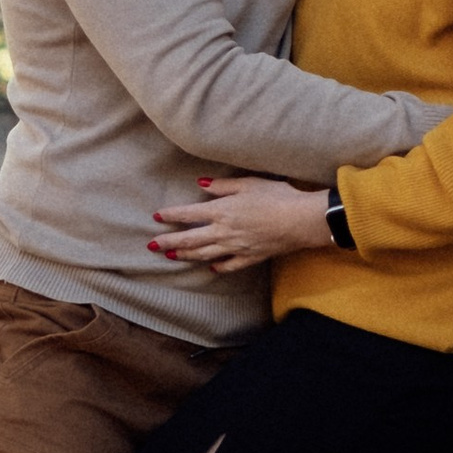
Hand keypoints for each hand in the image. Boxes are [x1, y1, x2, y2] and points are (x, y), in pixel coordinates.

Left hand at [150, 176, 332, 270]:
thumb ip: (222, 186)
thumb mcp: (248, 184)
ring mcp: (236, 247)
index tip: (157, 216)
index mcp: (221, 210)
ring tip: (172, 256)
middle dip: (169, 242)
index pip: (188, 214)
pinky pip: (229, 265)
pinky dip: (218, 267)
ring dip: (186, 255)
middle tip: (152, 246)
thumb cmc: (276, 197)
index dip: (171, 215)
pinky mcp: (251, 257)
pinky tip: (211, 268)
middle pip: (190, 239)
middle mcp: (224, 232)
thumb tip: (201, 184)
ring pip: (205, 254)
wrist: (300, 220)